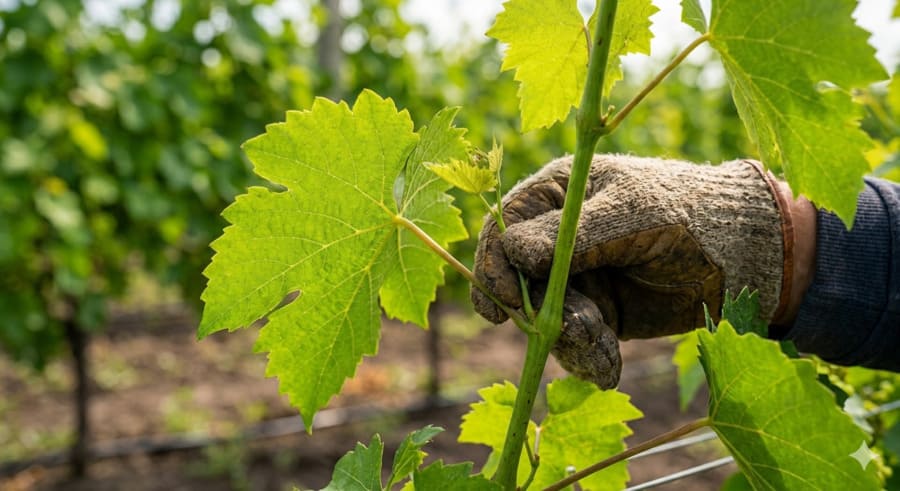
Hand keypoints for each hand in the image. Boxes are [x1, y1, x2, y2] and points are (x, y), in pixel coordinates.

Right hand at [472, 154, 790, 339]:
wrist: (745, 257)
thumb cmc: (688, 213)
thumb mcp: (632, 215)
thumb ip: (572, 235)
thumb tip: (512, 253)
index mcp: (557, 195)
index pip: (503, 229)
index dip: (494, 266)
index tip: (502, 303)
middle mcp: (557, 238)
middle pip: (519, 282)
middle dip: (542, 313)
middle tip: (576, 329)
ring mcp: (575, 279)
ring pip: (545, 319)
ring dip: (570, 341)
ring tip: (605, 351)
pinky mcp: (597, 314)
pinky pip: (573, 342)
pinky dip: (587, 358)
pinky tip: (609, 369)